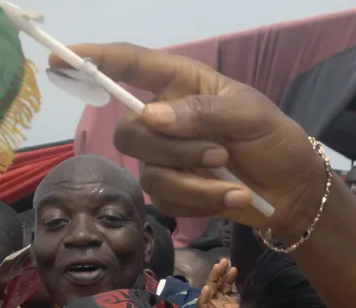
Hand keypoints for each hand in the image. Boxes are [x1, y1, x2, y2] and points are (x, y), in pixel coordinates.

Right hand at [50, 44, 326, 238]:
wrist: (294, 192)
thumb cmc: (275, 141)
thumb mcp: (249, 115)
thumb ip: (201, 112)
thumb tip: (151, 118)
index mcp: (182, 84)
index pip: (131, 65)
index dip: (96, 60)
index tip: (62, 57)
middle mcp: (165, 119)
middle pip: (130, 131)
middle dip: (172, 148)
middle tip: (217, 154)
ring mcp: (166, 159)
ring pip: (150, 172)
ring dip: (195, 181)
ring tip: (234, 183)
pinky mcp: (174, 193)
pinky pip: (166, 201)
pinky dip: (202, 202)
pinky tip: (233, 199)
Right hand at [198, 259, 243, 307]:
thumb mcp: (247, 306)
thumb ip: (245, 295)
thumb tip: (249, 280)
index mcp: (229, 302)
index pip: (226, 286)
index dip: (228, 276)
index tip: (234, 268)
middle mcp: (220, 305)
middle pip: (216, 286)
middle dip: (219, 273)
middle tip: (223, 261)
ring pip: (208, 293)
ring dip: (211, 280)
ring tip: (216, 268)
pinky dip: (203, 299)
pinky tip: (206, 289)